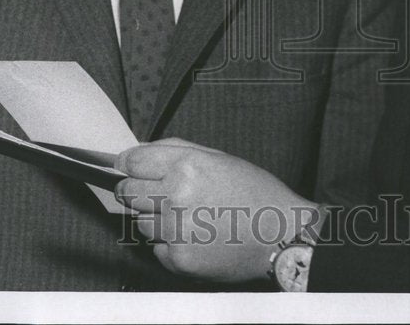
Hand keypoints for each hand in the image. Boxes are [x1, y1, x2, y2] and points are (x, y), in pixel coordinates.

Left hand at [114, 138, 319, 282]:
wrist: (281, 235)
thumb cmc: (256, 194)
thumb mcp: (220, 158)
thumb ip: (177, 150)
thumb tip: (139, 152)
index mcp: (188, 166)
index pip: (133, 163)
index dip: (128, 165)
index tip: (127, 169)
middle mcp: (177, 196)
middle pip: (127, 192)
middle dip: (134, 191)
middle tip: (155, 194)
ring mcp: (176, 230)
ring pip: (140, 223)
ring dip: (155, 219)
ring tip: (187, 218)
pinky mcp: (178, 259)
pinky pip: (156, 248)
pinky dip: (169, 243)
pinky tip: (196, 237)